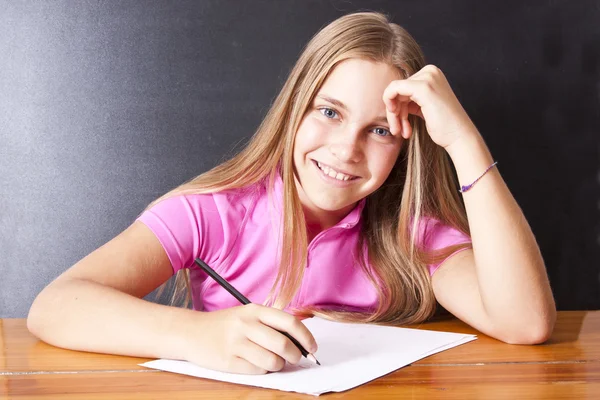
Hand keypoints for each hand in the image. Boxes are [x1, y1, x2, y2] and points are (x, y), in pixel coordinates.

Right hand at [182, 304, 317, 373]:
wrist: (191, 332)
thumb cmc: (225, 325)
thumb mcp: (247, 315)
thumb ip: (271, 325)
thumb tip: (300, 342)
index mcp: (255, 310)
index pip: (289, 322)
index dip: (306, 337)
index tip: (313, 347)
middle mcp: (246, 324)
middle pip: (284, 345)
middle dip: (296, 356)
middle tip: (295, 358)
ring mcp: (236, 343)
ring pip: (273, 361)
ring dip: (279, 365)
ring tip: (273, 361)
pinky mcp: (229, 361)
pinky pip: (258, 370)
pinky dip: (263, 370)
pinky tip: (256, 363)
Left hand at [383, 65, 478, 148]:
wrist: (459, 137)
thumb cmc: (443, 126)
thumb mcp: (423, 106)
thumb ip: (410, 98)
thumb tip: (389, 97)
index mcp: (431, 74)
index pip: (403, 87)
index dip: (397, 107)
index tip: (400, 124)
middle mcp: (430, 72)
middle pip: (398, 90)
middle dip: (395, 112)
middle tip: (398, 130)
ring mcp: (427, 78)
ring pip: (394, 93)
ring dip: (394, 116)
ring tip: (400, 132)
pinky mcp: (423, 87)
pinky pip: (393, 89)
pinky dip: (390, 107)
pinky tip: (399, 125)